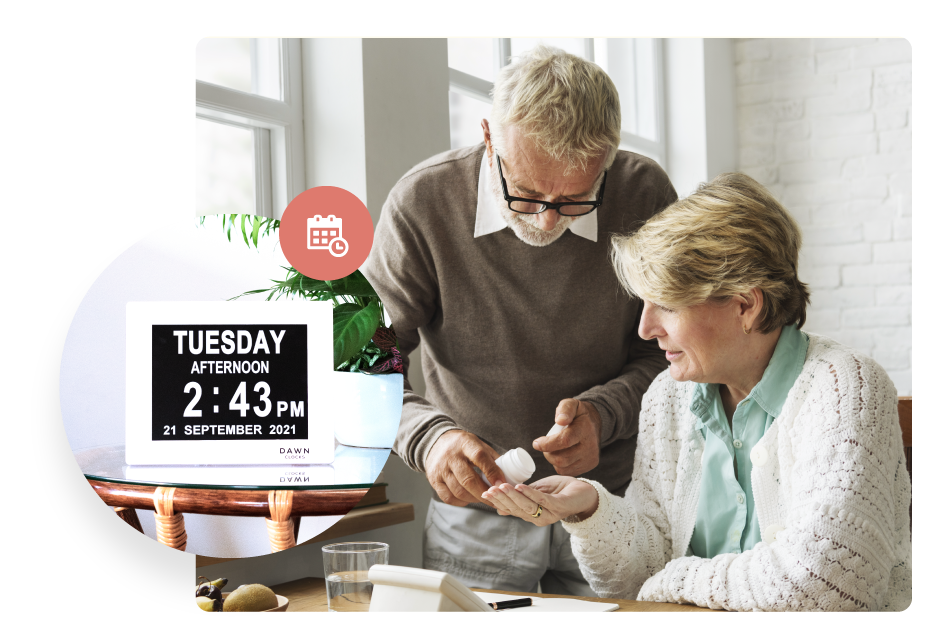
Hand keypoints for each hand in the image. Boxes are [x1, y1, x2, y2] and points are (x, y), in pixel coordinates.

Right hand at [425, 430, 504, 507]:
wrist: (436, 442)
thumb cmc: (463, 445)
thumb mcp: (478, 444)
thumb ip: (492, 459)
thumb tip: (508, 476)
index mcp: (465, 444)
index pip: (479, 457)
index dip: (492, 472)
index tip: (502, 484)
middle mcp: (451, 456)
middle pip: (468, 479)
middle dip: (485, 492)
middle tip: (496, 500)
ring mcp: (440, 469)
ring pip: (459, 491)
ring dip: (474, 499)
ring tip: (484, 499)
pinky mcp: (434, 480)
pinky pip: (448, 498)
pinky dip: (461, 502)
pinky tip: (468, 499)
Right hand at [481, 476, 598, 526]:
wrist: (584, 492)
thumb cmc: (559, 491)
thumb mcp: (536, 492)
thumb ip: (520, 498)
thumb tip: (498, 508)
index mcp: (532, 516)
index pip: (511, 510)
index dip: (498, 502)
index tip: (485, 492)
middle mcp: (539, 519)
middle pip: (517, 509)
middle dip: (502, 499)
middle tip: (489, 489)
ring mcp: (550, 513)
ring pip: (527, 506)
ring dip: (513, 496)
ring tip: (502, 486)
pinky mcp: (560, 506)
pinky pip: (542, 500)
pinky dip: (530, 493)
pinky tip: (520, 486)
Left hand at [532, 400, 601, 475]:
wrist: (595, 424)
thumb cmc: (579, 414)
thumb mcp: (572, 404)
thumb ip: (565, 409)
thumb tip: (560, 420)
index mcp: (585, 429)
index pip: (564, 441)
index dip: (547, 444)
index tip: (536, 443)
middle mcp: (590, 445)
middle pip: (562, 458)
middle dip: (547, 453)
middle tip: (544, 445)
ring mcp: (591, 457)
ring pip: (563, 467)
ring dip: (553, 460)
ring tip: (553, 449)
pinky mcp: (590, 465)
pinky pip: (568, 471)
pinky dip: (560, 465)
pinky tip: (561, 455)